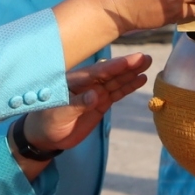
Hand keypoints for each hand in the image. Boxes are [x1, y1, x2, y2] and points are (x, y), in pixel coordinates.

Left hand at [21, 55, 152, 155]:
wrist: (46, 137)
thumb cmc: (46, 123)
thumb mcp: (59, 115)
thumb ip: (77, 104)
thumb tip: (95, 95)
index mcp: (73, 82)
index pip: (96, 72)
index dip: (113, 67)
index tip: (129, 61)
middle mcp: (86, 83)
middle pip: (109, 73)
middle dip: (127, 65)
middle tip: (145, 57)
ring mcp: (95, 92)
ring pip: (116, 81)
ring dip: (131, 73)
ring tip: (148, 63)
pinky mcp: (100, 102)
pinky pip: (117, 93)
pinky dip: (128, 86)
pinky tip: (141, 79)